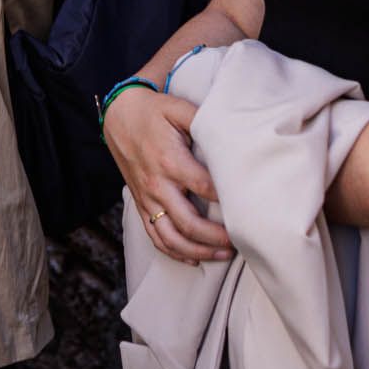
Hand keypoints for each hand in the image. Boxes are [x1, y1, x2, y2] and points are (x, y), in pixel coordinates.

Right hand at [105, 87, 230, 263]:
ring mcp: (148, 198)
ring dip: (198, 251)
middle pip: (189, 222)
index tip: (250, 207)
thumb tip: (232, 134)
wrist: (118, 115)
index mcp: (170, 161)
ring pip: (171, 237)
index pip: (205, 188)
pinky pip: (155, 236)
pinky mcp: (141, 204)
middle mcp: (157, 185)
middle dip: (217, 237)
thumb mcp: (178, 109)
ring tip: (223, 254)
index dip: (229, 200)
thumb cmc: (153, 111)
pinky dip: (174, 252)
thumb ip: (204, 120)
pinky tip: (193, 259)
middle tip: (241, 240)